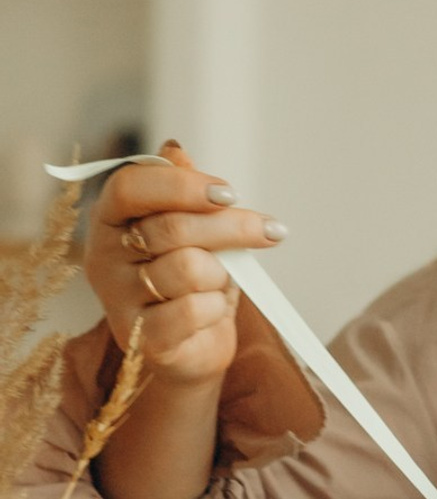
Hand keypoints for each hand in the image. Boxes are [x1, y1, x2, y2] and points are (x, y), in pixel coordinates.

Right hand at [84, 140, 285, 390]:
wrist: (190, 347)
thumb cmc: (192, 282)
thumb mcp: (193, 230)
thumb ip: (183, 192)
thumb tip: (174, 150)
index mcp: (111, 218)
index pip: (130, 185)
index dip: (182, 185)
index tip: (229, 193)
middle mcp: (104, 255)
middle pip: (171, 227)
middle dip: (231, 227)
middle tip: (270, 231)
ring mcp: (118, 299)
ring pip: (189, 269)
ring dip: (221, 275)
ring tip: (220, 283)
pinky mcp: (142, 338)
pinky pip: (194, 310)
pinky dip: (216, 309)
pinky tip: (212, 311)